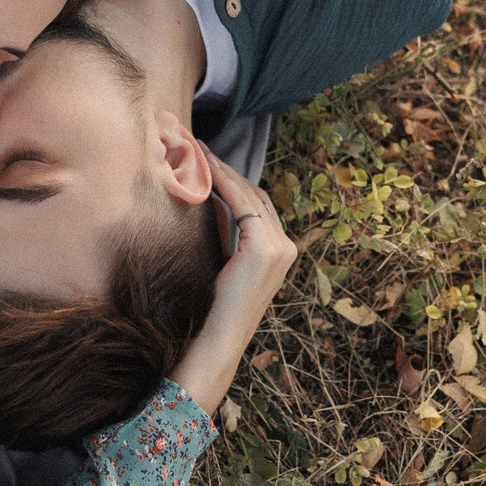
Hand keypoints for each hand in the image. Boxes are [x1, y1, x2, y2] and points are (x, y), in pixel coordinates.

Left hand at [170, 156, 297, 418]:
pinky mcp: (265, 249)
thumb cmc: (216, 305)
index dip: (234, 180)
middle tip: (201, 148)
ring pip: (249, 195)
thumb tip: (207, 200)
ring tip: (199, 152)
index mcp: (280, 250)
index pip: (258, 204)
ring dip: (223, 171)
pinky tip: (205, 170)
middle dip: (228, 169)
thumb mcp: (225, 262)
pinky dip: (223, 183)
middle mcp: (285, 246)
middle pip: (256, 194)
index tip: (210, 159)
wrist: (220, 337)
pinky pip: (242, 205)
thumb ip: (226, 233)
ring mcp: (279, 247)